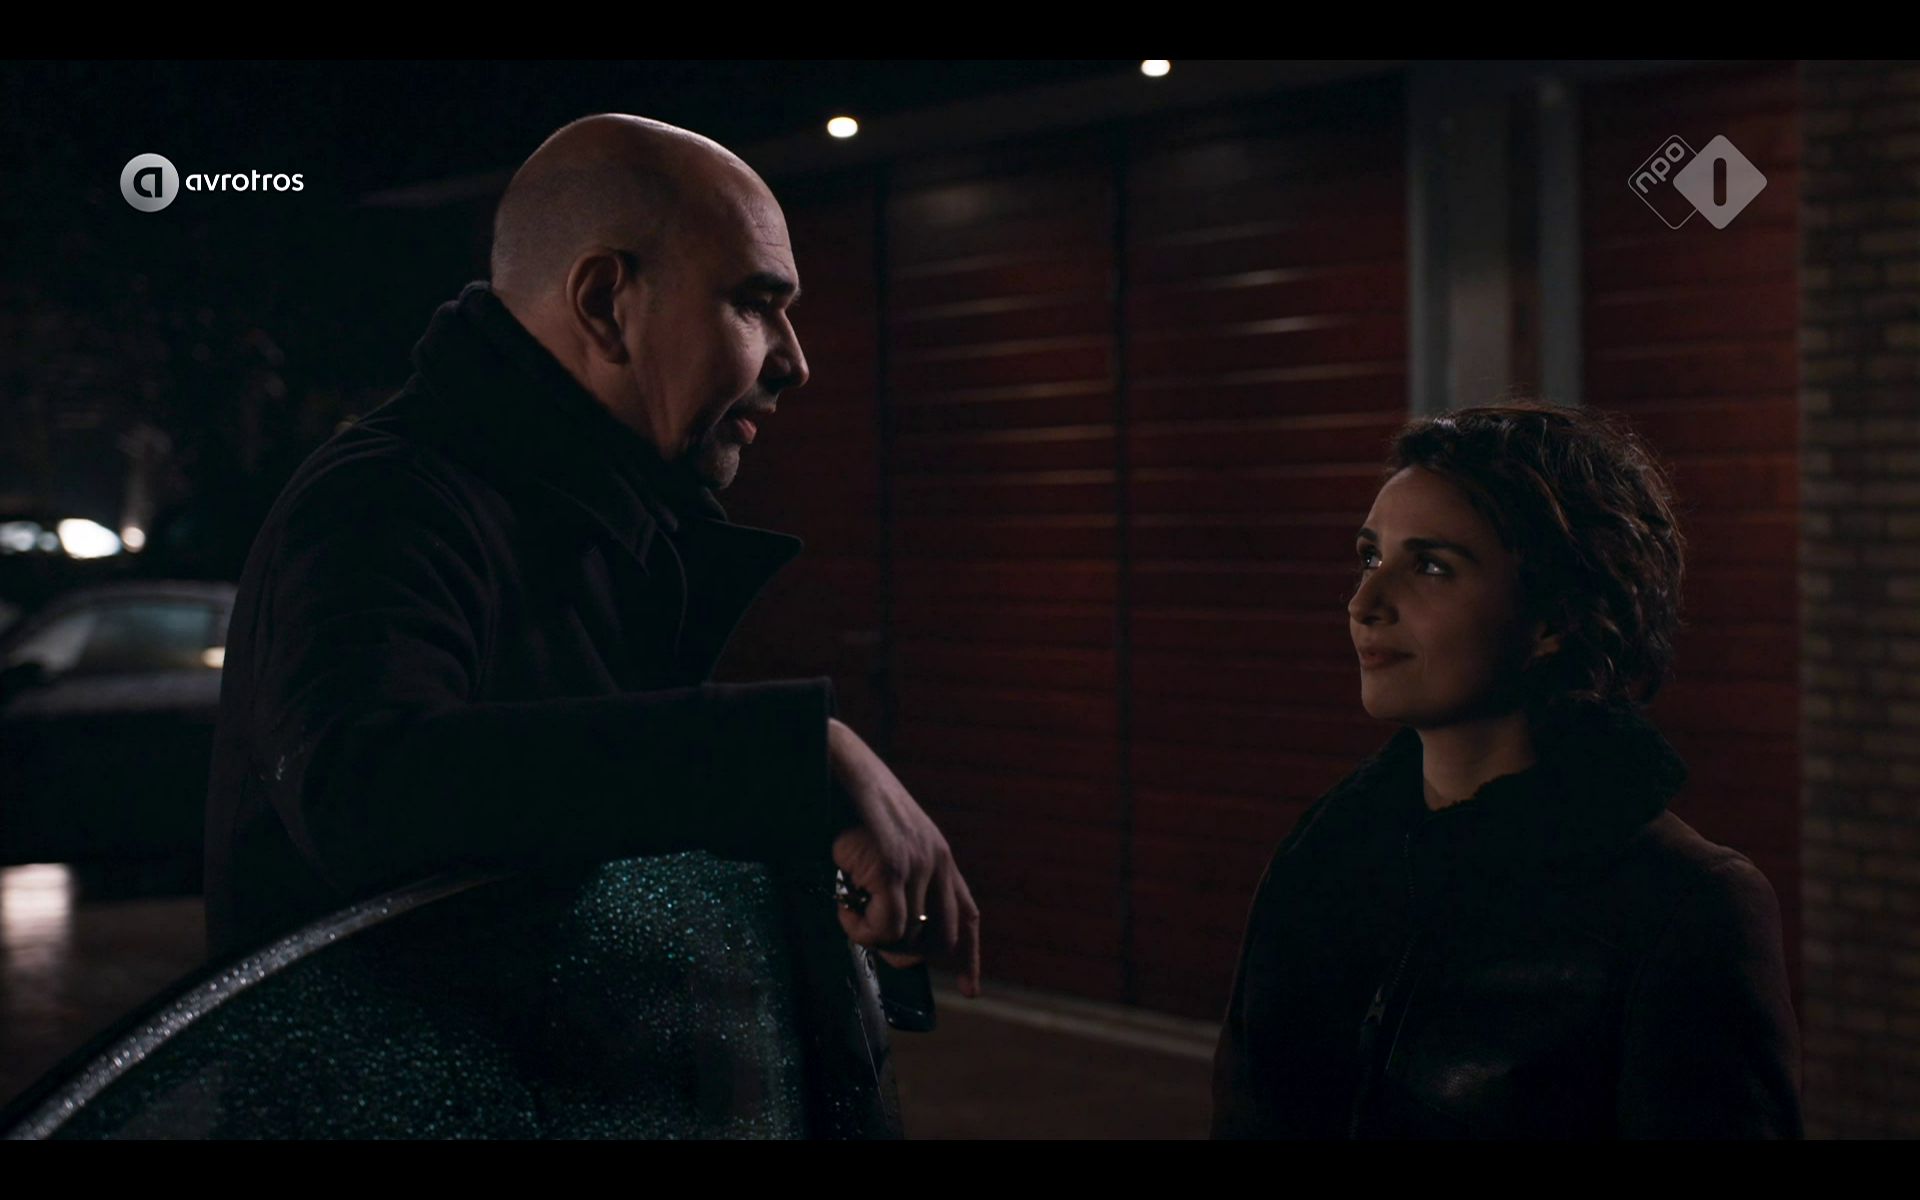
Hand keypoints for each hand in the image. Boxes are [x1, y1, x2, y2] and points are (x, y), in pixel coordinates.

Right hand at [827, 718, 981, 996]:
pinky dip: (860, 930)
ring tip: (846, 907)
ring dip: (872, 937)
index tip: (970, 990)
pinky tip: (842, 906)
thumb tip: (894, 931)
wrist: (833, 761)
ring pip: (908, 940)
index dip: (970, 957)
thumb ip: (897, 878)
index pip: (967, 916)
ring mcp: (920, 864)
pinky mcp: (894, 867)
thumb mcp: (883, 842)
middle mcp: (939, 860)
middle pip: (942, 940)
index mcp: (939, 854)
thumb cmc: (846, 800)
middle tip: (865, 932)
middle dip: (903, 953)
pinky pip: (887, 929)